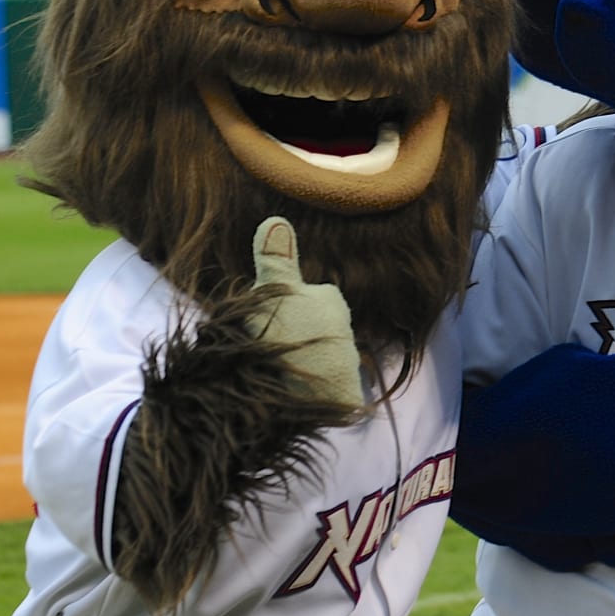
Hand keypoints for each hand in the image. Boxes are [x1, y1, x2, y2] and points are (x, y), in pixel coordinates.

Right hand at [250, 217, 364, 409]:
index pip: (305, 297)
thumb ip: (276, 258)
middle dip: (297, 336)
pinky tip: (295, 393)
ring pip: (319, 357)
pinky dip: (312, 390)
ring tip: (280, 374)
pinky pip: (327, 388)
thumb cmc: (287, 335)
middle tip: (272, 349)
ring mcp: (346, 364)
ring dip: (304, 366)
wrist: (300, 396)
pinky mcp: (344, 395)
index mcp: (331, 299)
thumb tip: (275, 219)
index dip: (281, 308)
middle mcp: (346, 330)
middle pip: (313, 327)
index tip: (267, 322)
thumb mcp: (274, 290)